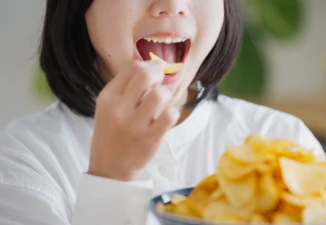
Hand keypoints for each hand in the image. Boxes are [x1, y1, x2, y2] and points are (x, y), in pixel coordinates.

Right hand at [88, 61, 179, 180]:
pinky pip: (170, 115)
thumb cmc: (112, 133)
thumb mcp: (108, 107)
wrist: (109, 168)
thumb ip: (126, 87)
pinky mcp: (150, 139)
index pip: (132, 68)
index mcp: (108, 98)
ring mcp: (135, 125)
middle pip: (146, 76)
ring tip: (162, 103)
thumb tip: (152, 66)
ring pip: (160, 95)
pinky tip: (166, 116)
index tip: (157, 68)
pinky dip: (173, 112)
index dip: (150, 64)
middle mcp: (119, 109)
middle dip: (159, 73)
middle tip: (161, 80)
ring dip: (166, 95)